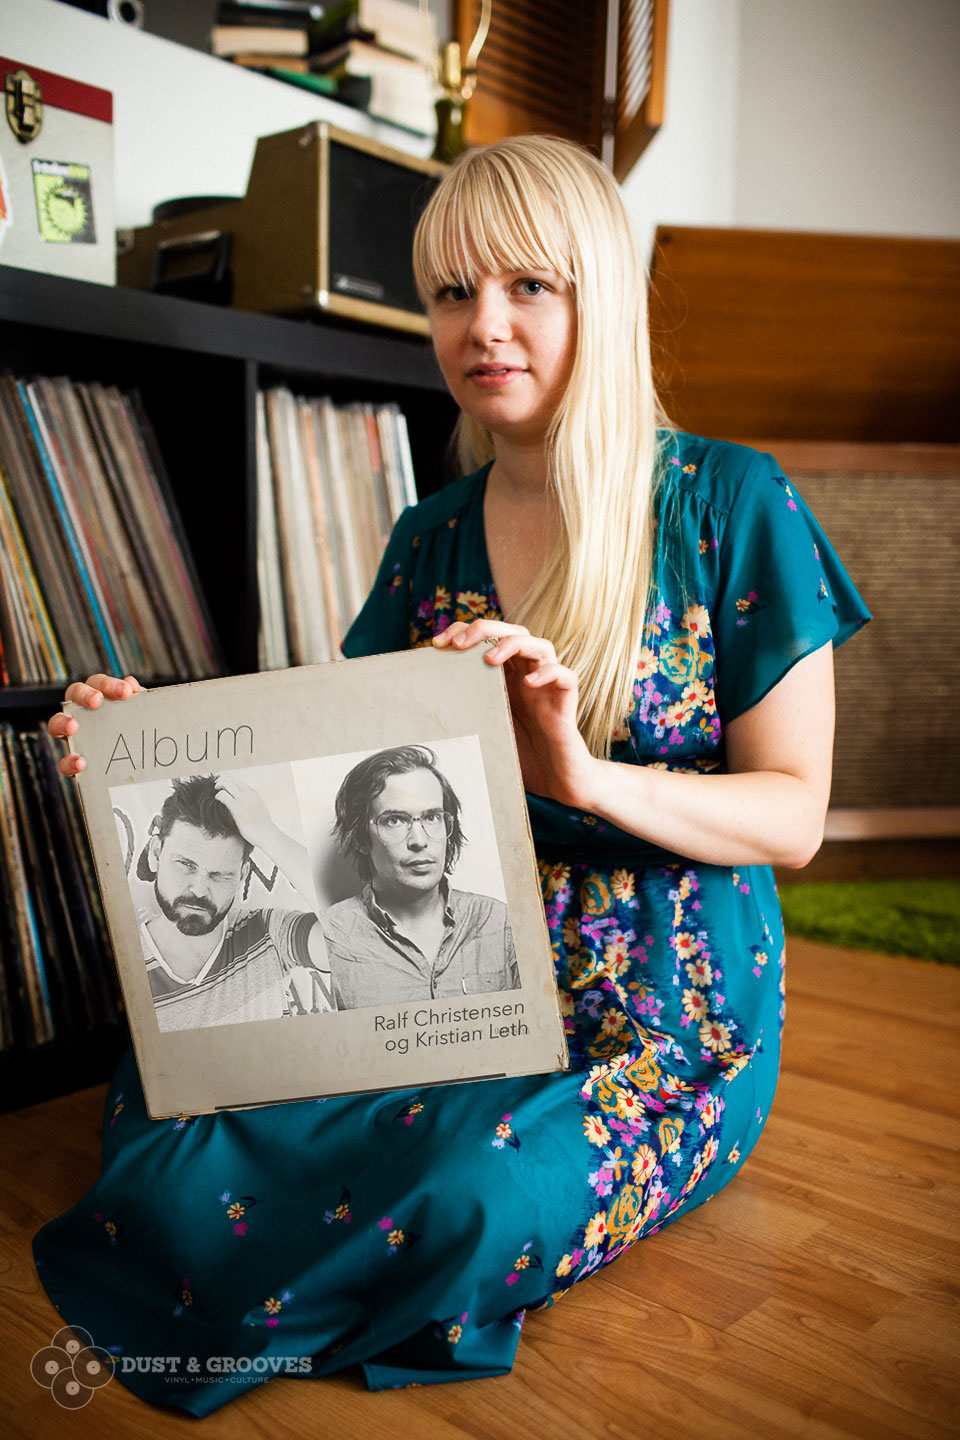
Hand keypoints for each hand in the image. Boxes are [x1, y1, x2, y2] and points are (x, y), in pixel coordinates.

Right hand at [47, 674, 144, 777]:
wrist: (139, 770)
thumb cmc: (135, 734)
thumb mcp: (139, 717)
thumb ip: (137, 701)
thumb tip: (130, 683)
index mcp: (98, 700)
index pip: (97, 684)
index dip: (108, 684)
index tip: (126, 691)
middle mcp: (81, 713)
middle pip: (73, 693)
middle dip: (83, 694)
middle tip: (96, 701)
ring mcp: (74, 737)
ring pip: (56, 723)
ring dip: (62, 722)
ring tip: (73, 726)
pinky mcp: (72, 763)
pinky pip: (64, 762)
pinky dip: (69, 762)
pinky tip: (81, 763)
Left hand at [212, 774, 274, 849]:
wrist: (267, 834)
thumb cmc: (263, 826)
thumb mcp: (259, 809)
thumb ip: (253, 803)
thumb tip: (248, 804)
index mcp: (253, 792)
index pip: (236, 779)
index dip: (226, 780)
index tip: (221, 785)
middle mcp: (248, 793)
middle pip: (229, 778)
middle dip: (220, 780)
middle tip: (215, 787)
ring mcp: (242, 799)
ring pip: (225, 783)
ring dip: (218, 786)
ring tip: (215, 794)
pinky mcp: (236, 808)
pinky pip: (222, 795)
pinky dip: (217, 796)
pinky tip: (217, 801)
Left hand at [433, 620, 598, 806]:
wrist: (556, 781)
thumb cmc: (520, 757)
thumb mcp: (483, 730)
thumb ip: (464, 715)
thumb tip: (419, 716)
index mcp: (507, 677)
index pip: (488, 638)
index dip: (463, 631)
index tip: (436, 644)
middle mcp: (528, 675)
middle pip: (513, 631)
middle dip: (484, 629)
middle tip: (458, 643)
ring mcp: (549, 687)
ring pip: (541, 645)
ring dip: (513, 644)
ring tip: (490, 658)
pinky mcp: (566, 702)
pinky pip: (566, 676)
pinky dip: (549, 673)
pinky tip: (530, 684)